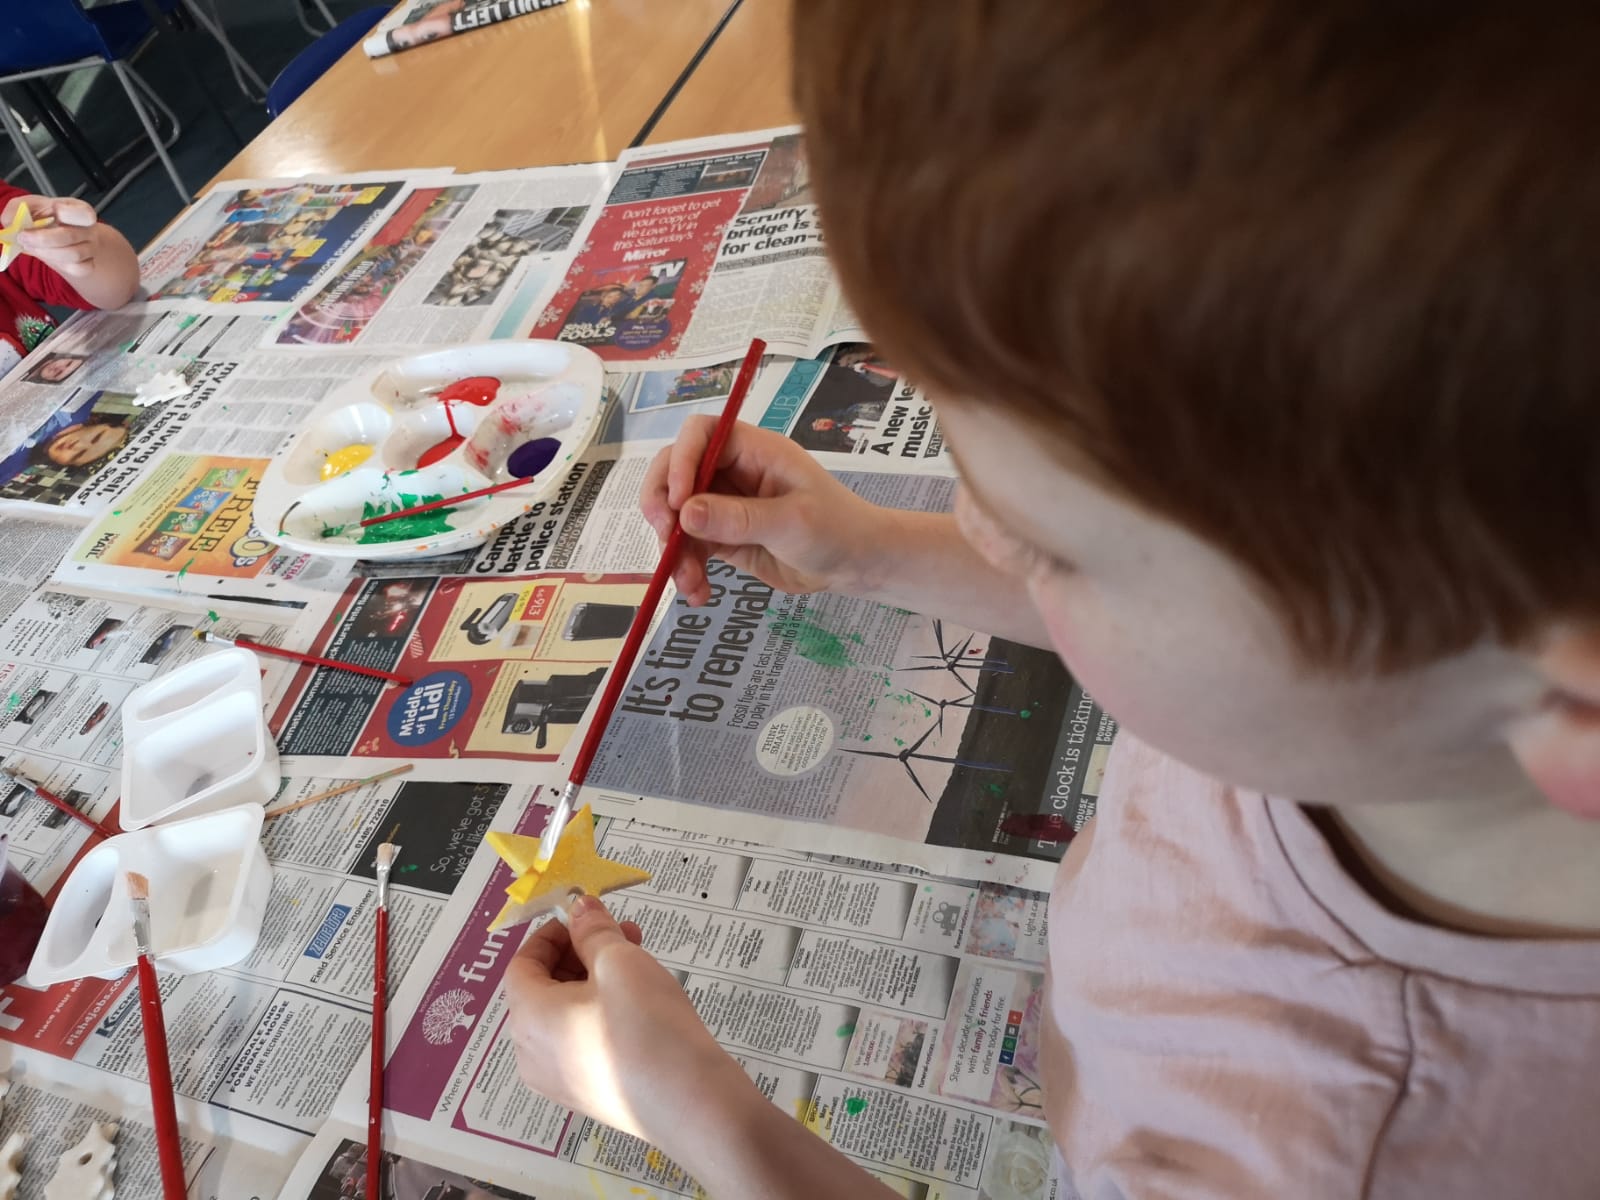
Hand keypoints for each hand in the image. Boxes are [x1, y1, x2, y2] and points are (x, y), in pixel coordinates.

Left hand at [5, 196, 103, 280]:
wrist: (57, 238)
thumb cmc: (45, 219)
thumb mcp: (29, 206)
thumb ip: (16, 209)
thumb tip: (9, 221)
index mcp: (77, 210)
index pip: (83, 213)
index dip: (65, 213)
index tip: (50, 212)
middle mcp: (87, 228)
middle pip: (71, 235)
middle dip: (42, 239)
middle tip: (23, 237)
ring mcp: (90, 248)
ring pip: (73, 255)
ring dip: (46, 252)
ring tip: (31, 246)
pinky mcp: (88, 265)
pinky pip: (77, 269)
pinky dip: (58, 264)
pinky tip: (48, 256)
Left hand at [503, 896, 753, 1143]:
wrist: (689, 1102)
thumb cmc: (646, 1024)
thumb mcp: (620, 961)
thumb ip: (594, 930)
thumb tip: (579, 908)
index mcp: (528, 1018)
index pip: (522, 964)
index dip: (553, 934)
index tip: (588, 918)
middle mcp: (531, 1055)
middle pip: (541, 990)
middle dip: (579, 954)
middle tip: (624, 934)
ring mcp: (558, 1082)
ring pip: (564, 1017)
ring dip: (593, 982)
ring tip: (639, 964)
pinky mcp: (588, 1096)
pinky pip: (581, 1043)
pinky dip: (599, 1015)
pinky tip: (639, 1005)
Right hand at [640, 416, 891, 603]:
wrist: (855, 566)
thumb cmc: (836, 529)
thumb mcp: (791, 522)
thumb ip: (738, 518)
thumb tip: (685, 514)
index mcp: (754, 451)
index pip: (701, 434)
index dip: (681, 459)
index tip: (677, 500)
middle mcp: (733, 472)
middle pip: (676, 470)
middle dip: (662, 502)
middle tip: (662, 532)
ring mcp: (725, 505)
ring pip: (678, 515)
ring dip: (673, 547)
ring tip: (688, 580)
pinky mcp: (724, 537)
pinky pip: (690, 547)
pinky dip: (687, 568)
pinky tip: (698, 592)